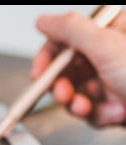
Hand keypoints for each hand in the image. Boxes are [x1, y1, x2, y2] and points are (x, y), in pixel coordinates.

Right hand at [32, 11, 125, 126]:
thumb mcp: (107, 46)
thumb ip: (71, 30)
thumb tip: (44, 20)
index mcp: (112, 31)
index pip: (67, 38)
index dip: (49, 55)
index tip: (40, 71)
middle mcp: (110, 54)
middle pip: (67, 68)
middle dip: (62, 85)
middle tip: (61, 93)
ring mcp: (111, 80)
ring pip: (74, 92)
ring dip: (75, 103)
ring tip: (83, 107)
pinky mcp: (113, 103)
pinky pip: (88, 110)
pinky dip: (93, 115)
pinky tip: (106, 114)